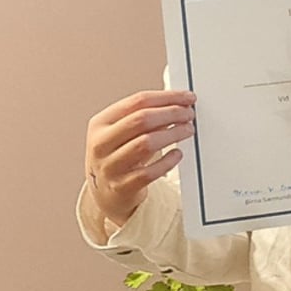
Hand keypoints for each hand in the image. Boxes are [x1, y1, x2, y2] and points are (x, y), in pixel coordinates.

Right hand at [85, 90, 195, 226]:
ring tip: (188, 130)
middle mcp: (101, 144)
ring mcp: (110, 167)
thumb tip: (179, 104)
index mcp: (100, 124)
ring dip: (172, 134)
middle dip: (171, 113)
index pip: (137, 102)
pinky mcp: (122, 187)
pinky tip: (177, 154)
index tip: (187, 97)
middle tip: (189, 114)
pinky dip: (167, 161)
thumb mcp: (122, 133)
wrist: (106, 194)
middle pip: (141, 120)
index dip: (167, 97)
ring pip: (146, 143)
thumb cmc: (119, 156)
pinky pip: (150, 172)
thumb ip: (145, 118)